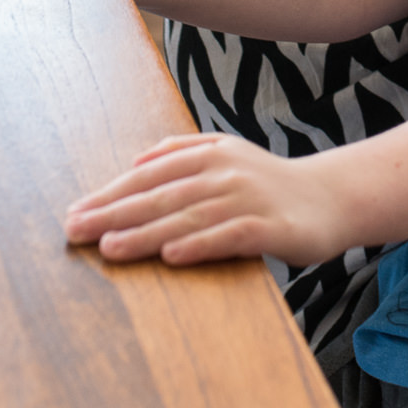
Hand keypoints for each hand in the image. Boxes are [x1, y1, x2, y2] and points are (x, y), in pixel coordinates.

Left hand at [63, 133, 348, 266]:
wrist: (332, 197)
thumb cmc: (270, 182)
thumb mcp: (226, 153)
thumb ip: (180, 152)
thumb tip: (135, 161)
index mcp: (207, 155)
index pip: (147, 176)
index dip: (109, 196)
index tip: (74, 214)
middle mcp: (223, 172)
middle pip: (158, 196)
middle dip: (113, 214)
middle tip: (74, 231)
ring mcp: (247, 198)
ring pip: (186, 217)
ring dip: (145, 233)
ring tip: (109, 248)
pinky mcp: (270, 227)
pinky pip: (228, 236)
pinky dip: (199, 244)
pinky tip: (171, 255)